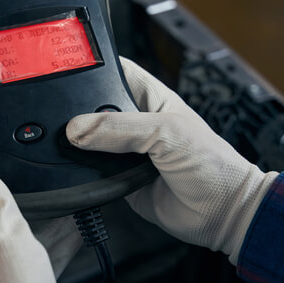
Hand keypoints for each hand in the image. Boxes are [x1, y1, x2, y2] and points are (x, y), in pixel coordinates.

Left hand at [0, 151, 69, 282]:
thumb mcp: (4, 242)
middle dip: (12, 175)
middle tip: (30, 157)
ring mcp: (6, 266)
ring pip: (21, 222)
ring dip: (39, 204)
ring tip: (60, 188)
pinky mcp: (26, 282)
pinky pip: (41, 248)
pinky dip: (56, 234)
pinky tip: (74, 228)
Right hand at [67, 57, 277, 263]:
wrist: (221, 213)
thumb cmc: (211, 164)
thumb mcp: (166, 133)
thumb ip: (119, 128)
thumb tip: (77, 130)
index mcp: (149, 98)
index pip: (113, 72)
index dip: (90, 69)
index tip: (63, 73)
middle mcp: (134, 123)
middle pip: (91, 108)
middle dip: (75, 113)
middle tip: (62, 121)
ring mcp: (124, 153)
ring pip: (87, 142)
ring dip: (77, 146)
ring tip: (69, 146)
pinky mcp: (117, 179)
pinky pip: (90, 174)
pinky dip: (82, 174)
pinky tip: (78, 172)